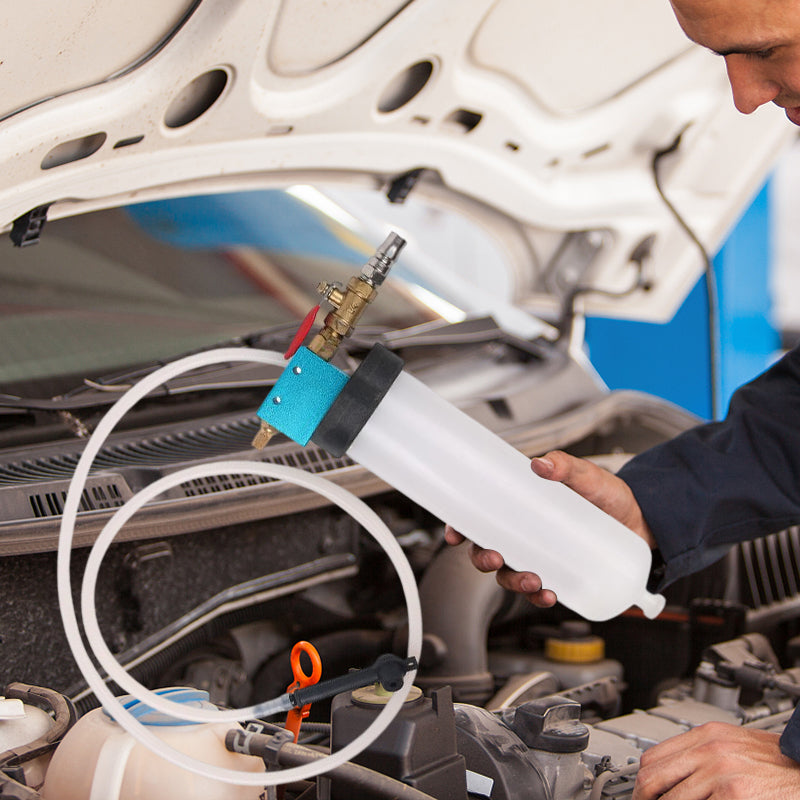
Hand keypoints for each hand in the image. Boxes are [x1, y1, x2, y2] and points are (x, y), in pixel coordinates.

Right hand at [444, 449, 654, 606]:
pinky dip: (539, 596)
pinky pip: (538, 591)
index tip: (455, 532)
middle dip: (483, 557)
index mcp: (522, 505)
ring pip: (508, 574)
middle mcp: (525, 532)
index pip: (482, 515)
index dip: (462, 525)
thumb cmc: (610, 497)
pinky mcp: (558, 574)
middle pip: (487, 548)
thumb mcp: (589, 477)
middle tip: (496, 556)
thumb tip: (542, 465)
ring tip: (534, 580)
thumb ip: (567, 467)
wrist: (644, 524)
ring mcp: (540, 555)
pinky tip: (550, 593)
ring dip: (513, 581)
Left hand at [632, 722, 799, 798]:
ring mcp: (720, 772)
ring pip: (672, 799)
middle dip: (644, 798)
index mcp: (707, 735)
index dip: (642, 780)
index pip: (654, 755)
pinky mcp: (734, 794)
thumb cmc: (779, 762)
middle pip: (654, 776)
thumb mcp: (735, 746)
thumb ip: (704, 755)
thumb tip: (675, 775)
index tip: (641, 794)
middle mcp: (709, 749)